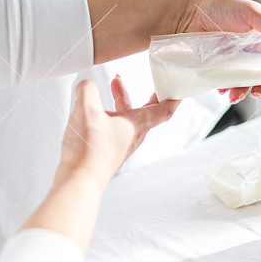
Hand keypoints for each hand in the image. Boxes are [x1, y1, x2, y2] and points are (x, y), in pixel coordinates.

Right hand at [58, 76, 179, 183]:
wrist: (79, 181)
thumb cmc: (90, 151)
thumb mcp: (86, 110)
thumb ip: (88, 90)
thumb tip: (86, 85)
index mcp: (136, 124)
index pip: (164, 110)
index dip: (174, 98)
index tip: (181, 88)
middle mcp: (132, 135)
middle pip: (146, 111)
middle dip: (144, 93)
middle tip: (149, 80)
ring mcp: (120, 144)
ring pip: (128, 117)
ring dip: (122, 100)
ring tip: (113, 84)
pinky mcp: (107, 151)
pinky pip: (114, 126)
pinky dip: (110, 113)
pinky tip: (95, 110)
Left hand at [178, 0, 260, 105]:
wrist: (190, 11)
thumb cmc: (223, 6)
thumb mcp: (252, 12)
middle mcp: (257, 55)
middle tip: (257, 92)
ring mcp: (239, 65)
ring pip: (249, 87)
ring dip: (244, 94)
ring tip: (233, 94)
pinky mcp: (222, 71)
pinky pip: (229, 86)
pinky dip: (227, 90)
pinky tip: (220, 86)